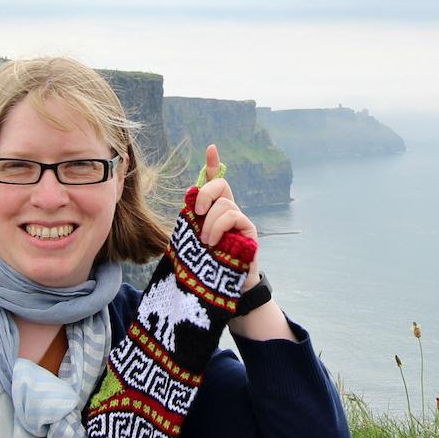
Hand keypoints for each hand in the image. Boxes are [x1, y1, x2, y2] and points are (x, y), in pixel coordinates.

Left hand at [196, 144, 259, 289]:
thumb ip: (191, 218)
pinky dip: (218, 226)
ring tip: (205, 241)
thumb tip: (189, 193)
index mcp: (214, 211)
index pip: (216, 182)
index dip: (214, 165)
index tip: (211, 148)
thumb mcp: (190, 240)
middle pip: (221, 185)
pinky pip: (233, 215)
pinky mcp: (249, 230)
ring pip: (224, 203)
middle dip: (205, 193)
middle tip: (197, 212)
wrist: (220, 289)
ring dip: (209, 222)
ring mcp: (241, 220)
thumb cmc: (202, 266)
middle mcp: (230, 212)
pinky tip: (213, 242)